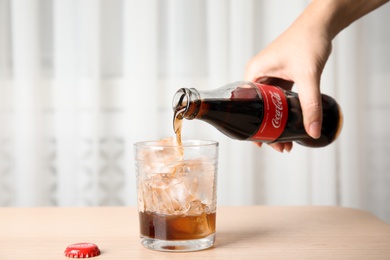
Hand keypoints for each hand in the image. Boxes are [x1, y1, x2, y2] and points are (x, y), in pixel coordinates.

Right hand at [245, 11, 332, 151]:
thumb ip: (310, 104)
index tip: (259, 142)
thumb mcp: (308, 75)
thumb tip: (312, 130)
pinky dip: (285, 112)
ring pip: (269, 106)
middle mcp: (258, 75)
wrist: (321, 25)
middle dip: (267, 128)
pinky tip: (292, 123)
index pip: (247, 105)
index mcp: (254, 73)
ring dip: (277, 122)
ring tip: (286, 140)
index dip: (253, 125)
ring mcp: (270, 76)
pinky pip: (279, 99)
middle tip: (278, 146)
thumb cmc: (308, 40)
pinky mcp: (281, 76)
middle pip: (257, 109)